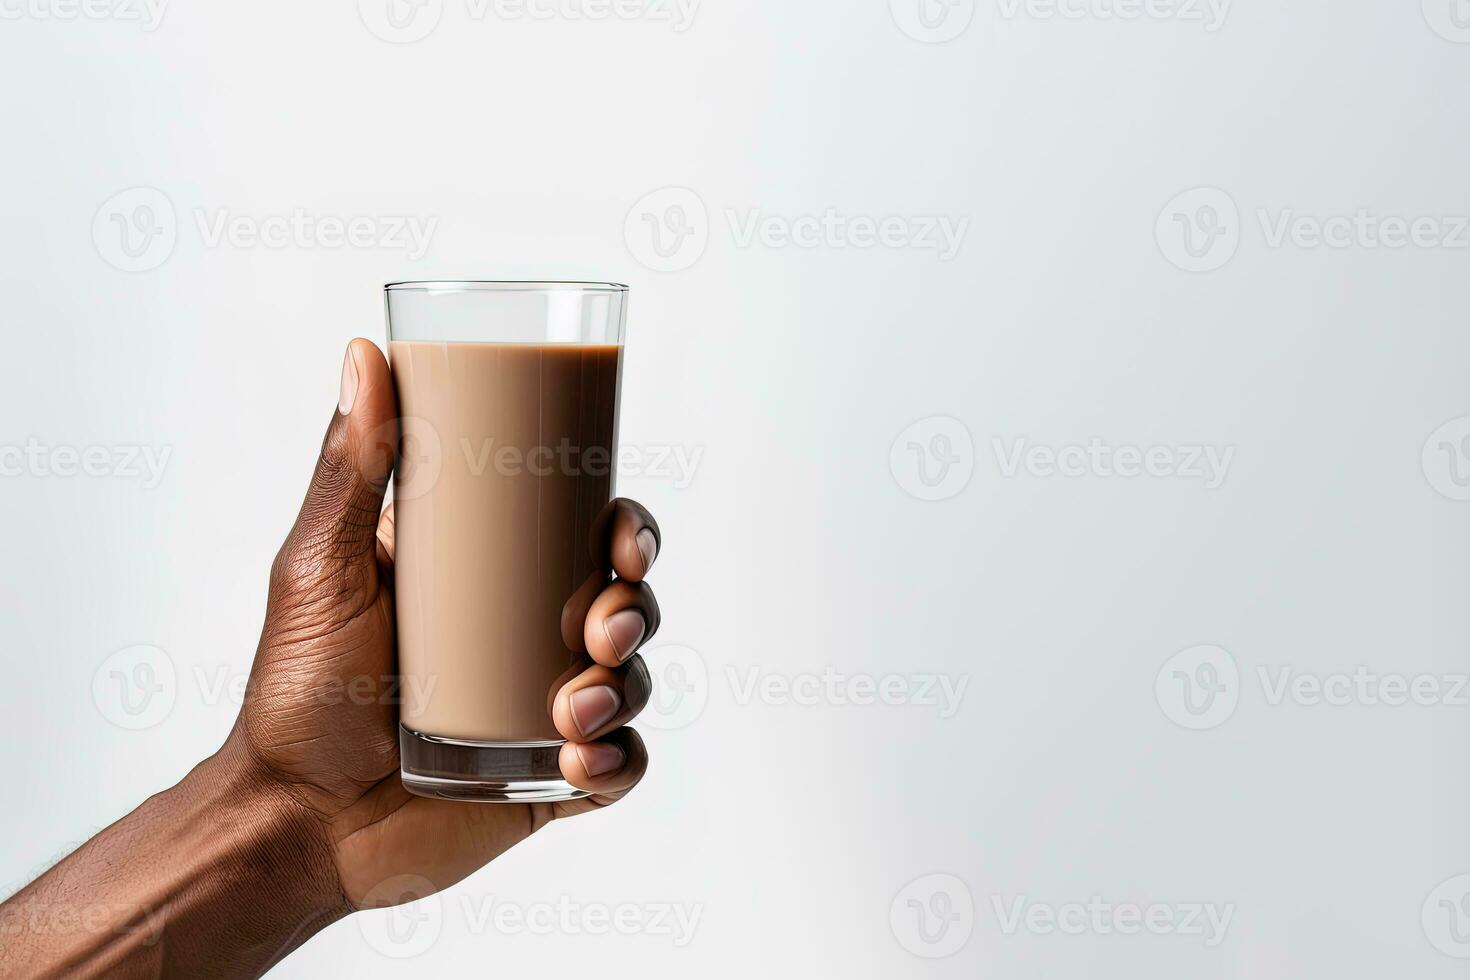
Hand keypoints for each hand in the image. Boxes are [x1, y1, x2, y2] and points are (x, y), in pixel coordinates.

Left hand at [230, 338, 660, 906]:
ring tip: (572, 711)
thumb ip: (349, 466)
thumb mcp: (321, 567)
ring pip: (633, 678)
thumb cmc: (295, 692)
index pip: (583, 533)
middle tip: (602, 629)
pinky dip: (621, 761)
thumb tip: (363, 352)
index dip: (626, 529)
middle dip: (636, 608)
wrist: (293, 823)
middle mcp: (526, 636)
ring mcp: (541, 709)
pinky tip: (583, 762)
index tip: (620, 538)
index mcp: (487, 577)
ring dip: (626, 687)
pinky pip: (623, 766)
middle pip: (626, 600)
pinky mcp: (549, 780)